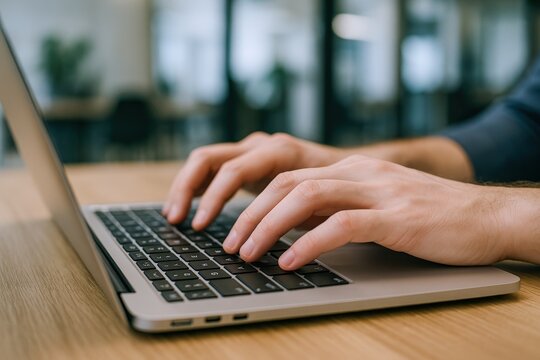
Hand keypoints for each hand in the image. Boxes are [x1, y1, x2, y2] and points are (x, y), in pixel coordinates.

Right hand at [163, 132, 344, 227]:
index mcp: (279, 151)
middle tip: (177, 221)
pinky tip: (189, 207)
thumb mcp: (322, 204)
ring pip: (205, 160)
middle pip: (208, 159)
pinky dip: (198, 186)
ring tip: (174, 216)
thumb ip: (295, 216)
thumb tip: (267, 243)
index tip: (200, 226)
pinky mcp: (248, 159)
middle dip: (187, 189)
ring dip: (185, 187)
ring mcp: (252, 149)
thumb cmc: (340, 190)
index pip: (232, 171)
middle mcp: (261, 145)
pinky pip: (213, 167)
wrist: (353, 170)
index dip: (213, 199)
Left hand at [223, 155, 510, 268]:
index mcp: (353, 169)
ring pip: (308, 197)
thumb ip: (339, 208)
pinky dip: (310, 242)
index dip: (256, 203)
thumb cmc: (430, 217)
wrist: (487, 216)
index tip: (235, 229)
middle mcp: (361, 173)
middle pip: (289, 183)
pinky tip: (290, 261)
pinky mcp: (398, 216)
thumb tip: (294, 229)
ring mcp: (380, 191)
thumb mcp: (377, 205)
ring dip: (270, 226)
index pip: (290, 177)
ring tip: (249, 253)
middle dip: (252, 214)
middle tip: (231, 243)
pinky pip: (343, 224)